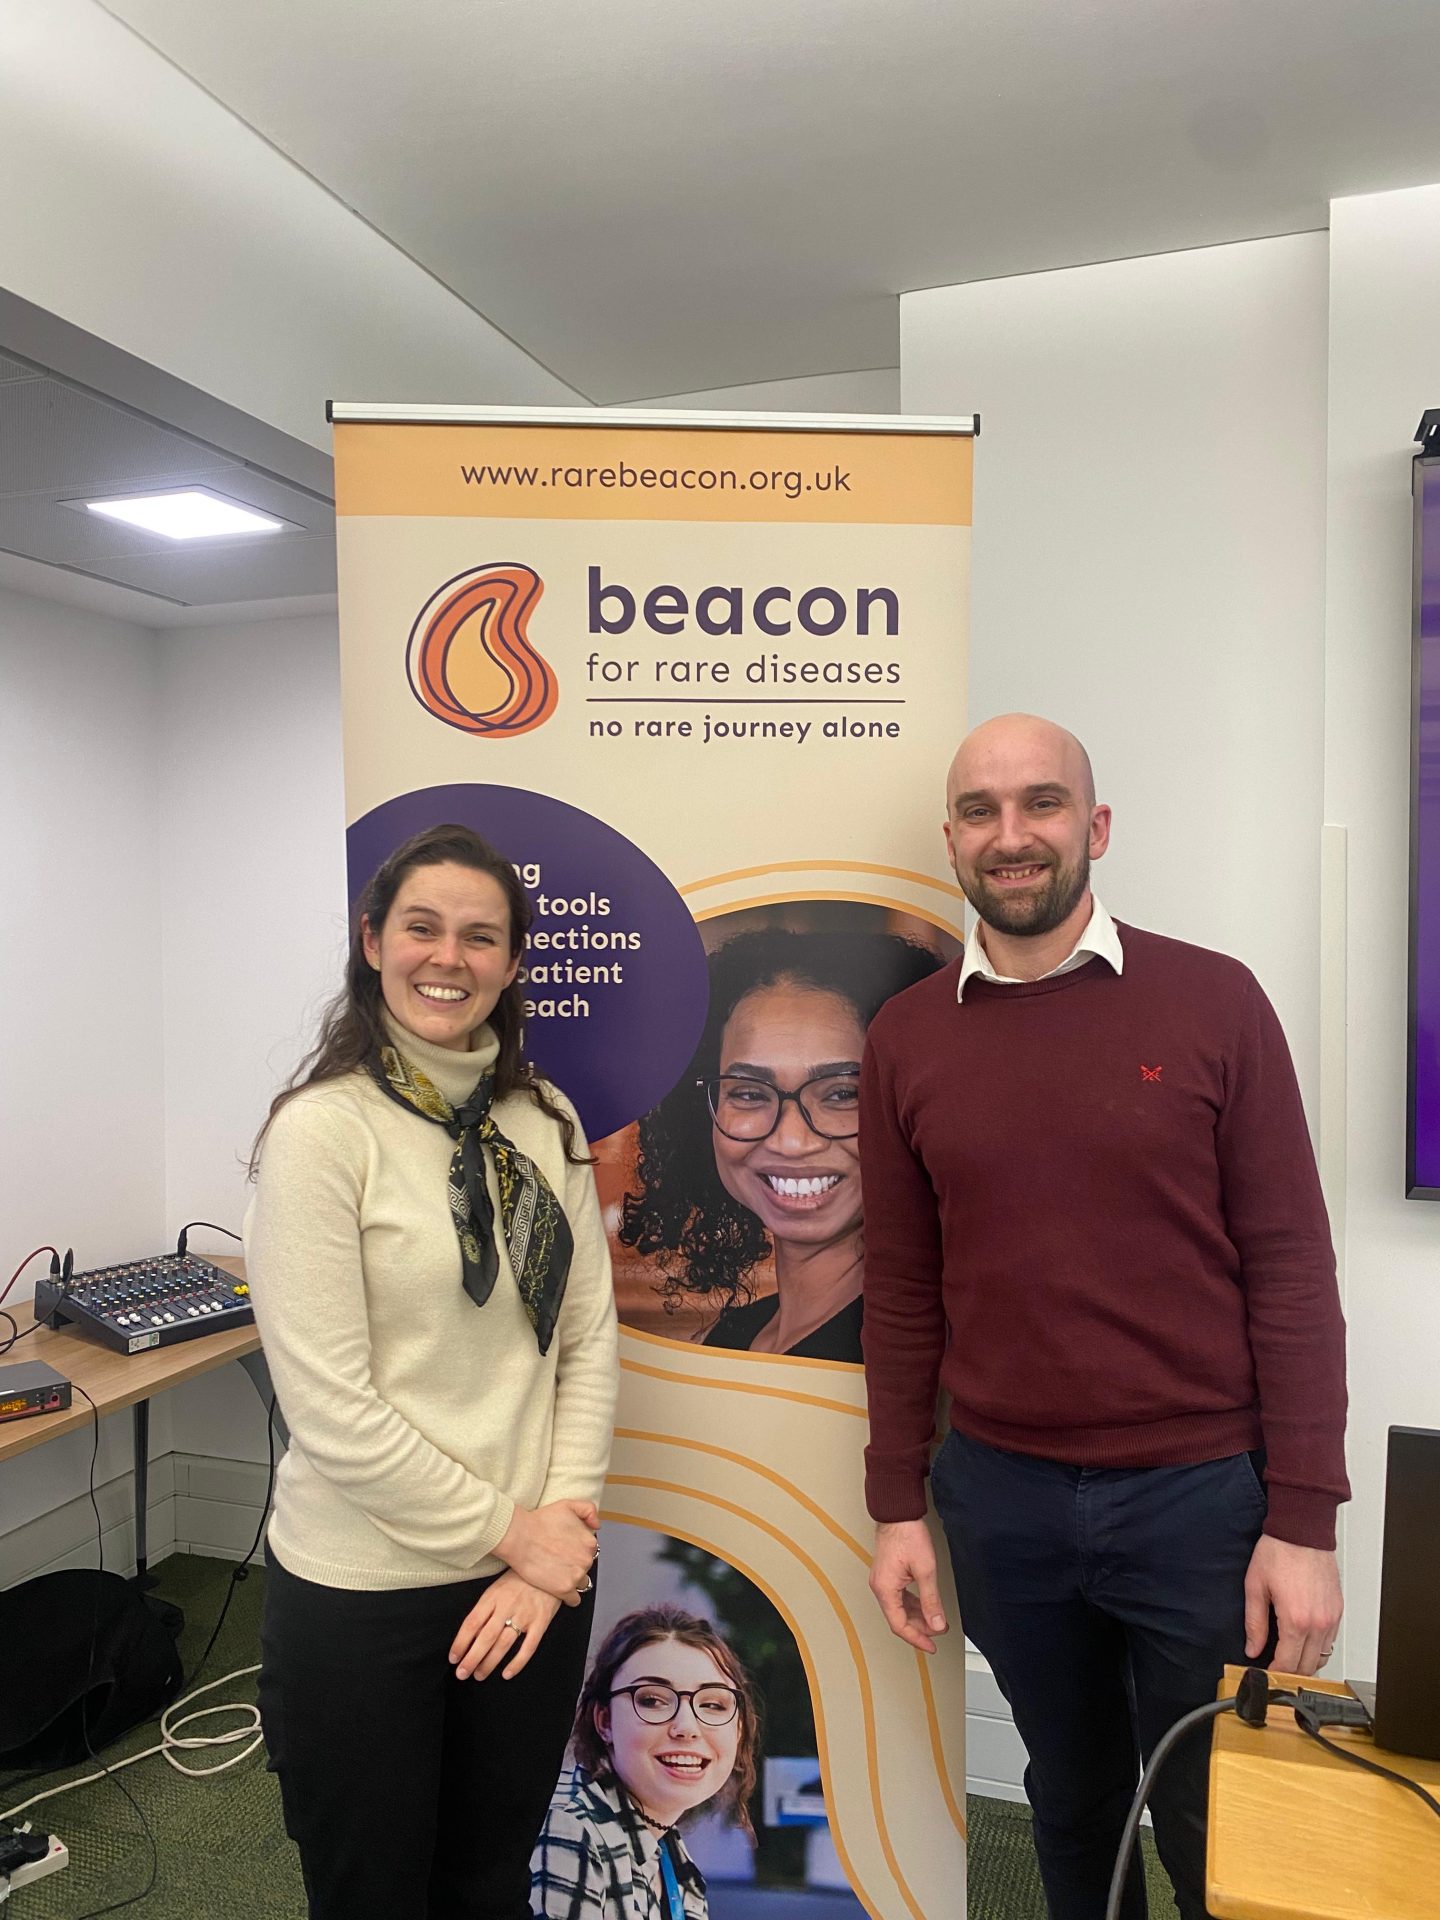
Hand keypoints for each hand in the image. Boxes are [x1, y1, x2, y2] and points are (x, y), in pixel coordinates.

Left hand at [450, 1571, 559, 1681]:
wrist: (549, 1567)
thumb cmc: (518, 1579)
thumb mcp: (497, 1587)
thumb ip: (485, 1609)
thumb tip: (470, 1635)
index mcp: (493, 1596)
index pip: (472, 1623)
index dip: (460, 1642)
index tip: (453, 1658)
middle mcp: (507, 1606)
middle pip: (486, 1637)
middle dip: (471, 1658)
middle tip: (461, 1674)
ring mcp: (525, 1614)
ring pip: (504, 1644)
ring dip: (489, 1663)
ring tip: (479, 1675)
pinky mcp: (541, 1621)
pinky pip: (528, 1646)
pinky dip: (517, 1663)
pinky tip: (507, 1674)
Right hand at [495, 1500, 598, 1601]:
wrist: (520, 1536)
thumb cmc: (540, 1521)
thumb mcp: (568, 1505)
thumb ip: (588, 1510)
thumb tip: (597, 1525)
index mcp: (590, 1542)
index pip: (589, 1551)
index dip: (577, 1550)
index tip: (566, 1549)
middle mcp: (587, 1560)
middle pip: (585, 1567)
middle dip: (575, 1564)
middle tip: (559, 1560)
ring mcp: (576, 1576)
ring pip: (581, 1583)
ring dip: (572, 1580)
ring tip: (557, 1574)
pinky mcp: (564, 1590)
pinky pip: (574, 1600)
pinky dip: (568, 1597)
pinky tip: (558, 1589)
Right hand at [869, 1519, 948, 1653]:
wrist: (898, 1514)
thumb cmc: (908, 1535)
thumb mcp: (925, 1570)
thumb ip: (931, 1600)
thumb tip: (937, 1623)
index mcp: (885, 1589)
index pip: (899, 1625)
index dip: (917, 1638)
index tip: (932, 1646)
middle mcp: (880, 1587)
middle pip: (898, 1619)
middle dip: (920, 1628)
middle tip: (939, 1632)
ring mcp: (882, 1581)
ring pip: (899, 1609)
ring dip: (917, 1617)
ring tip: (936, 1621)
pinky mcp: (887, 1575)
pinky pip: (899, 1598)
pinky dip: (913, 1605)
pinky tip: (925, 1606)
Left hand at [1245, 1533, 1342, 1676]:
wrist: (1302, 1530)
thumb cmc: (1279, 1552)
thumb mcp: (1255, 1586)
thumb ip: (1254, 1622)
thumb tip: (1253, 1647)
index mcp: (1295, 1620)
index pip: (1288, 1664)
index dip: (1275, 1673)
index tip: (1266, 1673)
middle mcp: (1318, 1623)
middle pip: (1307, 1666)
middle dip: (1290, 1672)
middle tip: (1274, 1667)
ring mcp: (1331, 1618)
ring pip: (1322, 1657)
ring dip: (1306, 1662)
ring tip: (1288, 1655)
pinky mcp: (1338, 1610)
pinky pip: (1331, 1641)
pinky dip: (1318, 1647)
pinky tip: (1303, 1639)